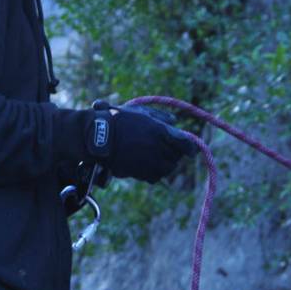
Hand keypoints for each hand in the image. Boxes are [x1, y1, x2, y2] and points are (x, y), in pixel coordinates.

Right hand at [84, 102, 198, 183]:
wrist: (100, 138)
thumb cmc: (119, 120)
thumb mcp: (140, 112)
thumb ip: (160, 117)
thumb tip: (174, 122)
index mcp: (161, 131)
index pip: (186, 144)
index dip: (190, 148)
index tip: (191, 150)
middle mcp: (159, 149)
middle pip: (176, 157)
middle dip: (173, 154)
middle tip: (166, 149)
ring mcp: (150, 162)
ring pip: (167, 169)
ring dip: (165, 164)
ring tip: (155, 158)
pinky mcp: (141, 173)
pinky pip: (155, 177)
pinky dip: (154, 173)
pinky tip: (146, 165)